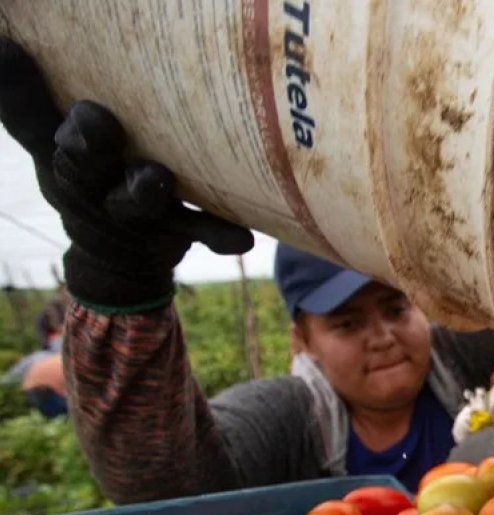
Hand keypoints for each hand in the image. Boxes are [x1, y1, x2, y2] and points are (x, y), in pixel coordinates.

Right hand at [0, 38, 253, 312]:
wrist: (119, 260)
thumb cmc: (89, 178)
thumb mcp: (52, 144)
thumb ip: (31, 103)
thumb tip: (1, 46)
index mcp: (62, 160)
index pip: (37, 133)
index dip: (40, 114)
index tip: (63, 102)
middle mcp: (93, 187)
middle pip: (84, 168)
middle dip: (88, 147)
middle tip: (96, 122)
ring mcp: (136, 212)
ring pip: (137, 200)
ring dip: (143, 188)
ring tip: (154, 176)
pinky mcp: (178, 230)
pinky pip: (200, 232)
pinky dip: (218, 235)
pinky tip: (240, 240)